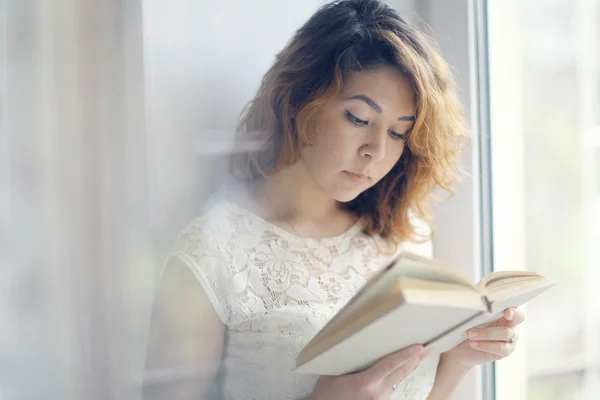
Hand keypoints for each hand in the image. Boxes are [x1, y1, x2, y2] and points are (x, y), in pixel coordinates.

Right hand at [307, 344, 434, 399]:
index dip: (406, 354)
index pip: (390, 365)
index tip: (420, 346)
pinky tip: (406, 366)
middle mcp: (376, 393)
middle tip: (430, 345)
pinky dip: (401, 373)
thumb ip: (351, 359)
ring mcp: (380, 399)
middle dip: (417, 358)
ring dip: (411, 365)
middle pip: (401, 372)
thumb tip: (361, 343)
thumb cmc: (326, 393)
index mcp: (365, 383)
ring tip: (422, 353)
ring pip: (399, 378)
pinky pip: (394, 385)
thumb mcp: (334, 371)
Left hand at [443, 307, 524, 367]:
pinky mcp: (505, 351)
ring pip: (506, 333)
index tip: (506, 311)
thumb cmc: (468, 327)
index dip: (514, 309)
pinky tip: (473, 343)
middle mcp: (511, 325)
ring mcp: (510, 339)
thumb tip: (474, 301)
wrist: (461, 348)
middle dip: (502, 318)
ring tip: (470, 334)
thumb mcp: (472, 317)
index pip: (516, 308)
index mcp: (504, 313)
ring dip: (486, 333)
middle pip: (517, 319)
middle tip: (482, 320)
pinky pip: (500, 348)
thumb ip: (478, 310)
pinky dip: (485, 345)